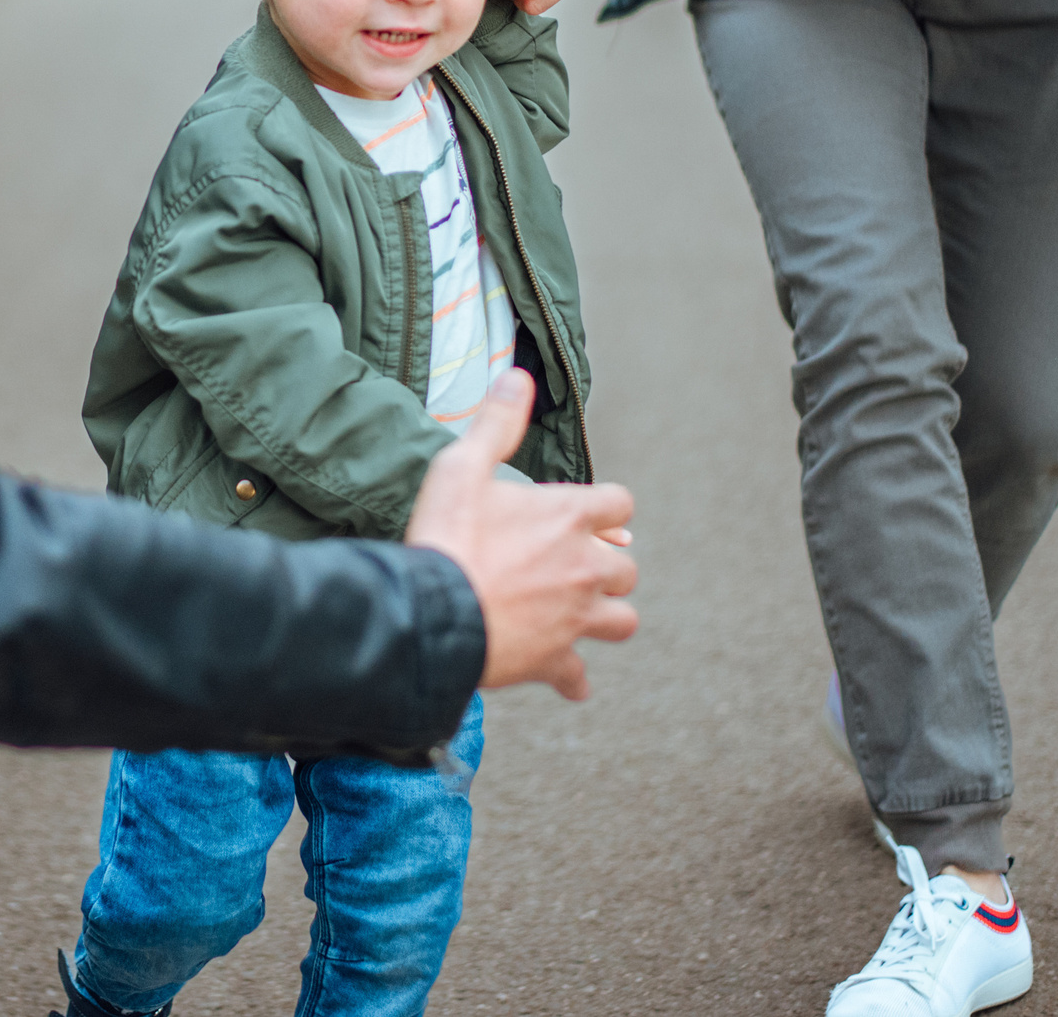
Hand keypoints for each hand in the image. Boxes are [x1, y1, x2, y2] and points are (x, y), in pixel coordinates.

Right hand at [405, 370, 638, 698]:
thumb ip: (496, 423)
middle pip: (627, 567)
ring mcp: (574, 617)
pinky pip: (578, 676)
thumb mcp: (462, 465)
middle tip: (573, 566)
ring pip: (622, 621)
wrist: (431, 614)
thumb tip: (517, 378)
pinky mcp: (554, 660)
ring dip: (606, 617)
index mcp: (570, 517)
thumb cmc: (448, 537)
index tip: (584, 515)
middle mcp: (585, 567)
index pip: (620, 504)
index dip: (604, 508)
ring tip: (580, 614)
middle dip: (606, 566)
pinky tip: (566, 679)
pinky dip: (572, 678)